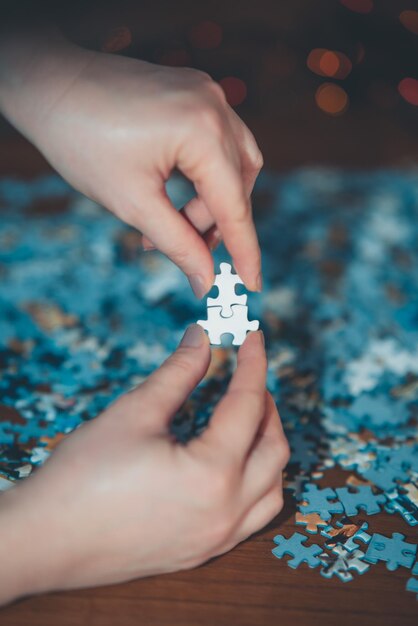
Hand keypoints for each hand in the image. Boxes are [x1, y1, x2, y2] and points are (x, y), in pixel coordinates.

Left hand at [0, 28, 262, 295]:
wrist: (47, 84)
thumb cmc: (80, 141)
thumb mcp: (132, 202)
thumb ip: (178, 245)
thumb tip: (206, 281)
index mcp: (202, 131)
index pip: (234, 205)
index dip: (244, 250)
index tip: (252, 284)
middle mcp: (214, 106)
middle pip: (236, 184)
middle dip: (213, 223)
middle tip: (185, 249)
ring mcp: (206, 93)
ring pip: (233, 163)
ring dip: (212, 200)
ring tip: (172, 221)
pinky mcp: (194, 91)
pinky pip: (217, 141)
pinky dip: (204, 174)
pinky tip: (175, 192)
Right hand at [0, 327, 288, 602]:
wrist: (46, 540)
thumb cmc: (84, 475)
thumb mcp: (135, 412)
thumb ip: (178, 372)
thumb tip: (202, 338)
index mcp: (213, 475)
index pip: (248, 406)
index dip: (253, 365)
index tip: (253, 338)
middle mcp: (226, 513)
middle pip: (274, 450)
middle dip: (267, 406)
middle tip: (247, 377)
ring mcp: (216, 539)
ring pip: (272, 490)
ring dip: (268, 449)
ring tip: (246, 420)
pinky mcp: (201, 552)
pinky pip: (251, 517)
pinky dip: (256, 483)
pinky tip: (234, 465)